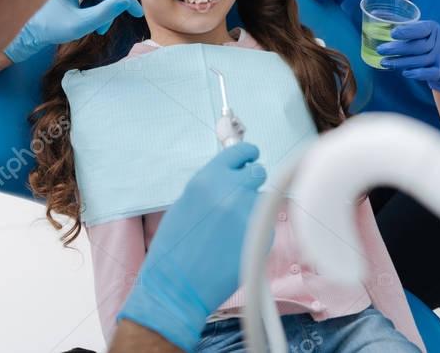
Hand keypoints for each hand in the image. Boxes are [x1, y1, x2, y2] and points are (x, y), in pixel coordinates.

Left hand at [4, 0, 142, 62]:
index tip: (139, 14)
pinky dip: (90, 2)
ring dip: (98, 8)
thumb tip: (124, 2)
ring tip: (90, 27)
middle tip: (101, 31)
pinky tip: (82, 15)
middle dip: (107, 10)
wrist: (20, 26)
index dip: (127, 2)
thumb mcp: (77, 26)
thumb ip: (103, 14)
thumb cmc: (45, 27)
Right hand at [118, 143, 266, 351]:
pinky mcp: (261, 237)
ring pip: (261, 200)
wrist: (176, 287)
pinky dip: (254, 232)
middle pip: (258, 172)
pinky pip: (264, 226)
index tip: (251, 155)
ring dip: (251, 209)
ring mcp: (248, 214)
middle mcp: (231, 192)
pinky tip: (233, 246)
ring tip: (228, 231)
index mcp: (208, 180)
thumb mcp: (186, 203)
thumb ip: (211, 186)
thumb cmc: (175, 248)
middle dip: (251, 181)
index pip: (239, 152)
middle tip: (242, 194)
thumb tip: (231, 175)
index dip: (247, 153)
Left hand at [377, 20, 439, 93]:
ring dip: (401, 62)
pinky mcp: (438, 70)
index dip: (407, 31)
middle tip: (380, 50)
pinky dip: (418, 74)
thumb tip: (373, 13)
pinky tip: (404, 73)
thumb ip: (396, 20)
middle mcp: (438, 42)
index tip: (392, 33)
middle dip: (398, 49)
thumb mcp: (414, 26)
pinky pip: (429, 73)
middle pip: (419, 47)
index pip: (421, 29)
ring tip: (384, 62)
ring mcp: (439, 57)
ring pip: (421, 61)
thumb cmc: (422, 37)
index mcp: (432, 28)